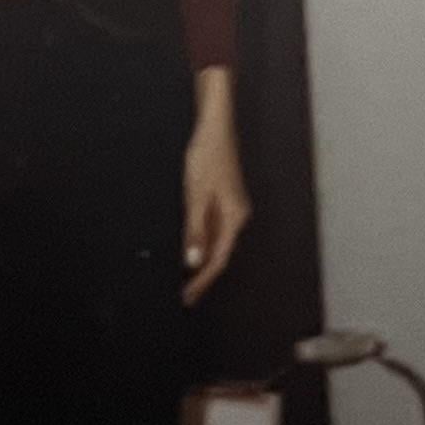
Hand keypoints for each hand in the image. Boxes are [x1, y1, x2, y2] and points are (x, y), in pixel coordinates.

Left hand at [182, 70, 251, 305]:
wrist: (215, 127)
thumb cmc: (206, 157)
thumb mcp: (196, 195)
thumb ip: (195, 229)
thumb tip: (193, 261)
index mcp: (234, 218)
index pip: (218, 259)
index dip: (203, 281)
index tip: (189, 297)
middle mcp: (237, 217)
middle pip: (221, 254)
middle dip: (203, 276)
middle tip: (187, 296)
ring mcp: (232, 208)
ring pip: (217, 243)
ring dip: (202, 261)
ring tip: (187, 281)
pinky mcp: (224, 199)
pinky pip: (214, 229)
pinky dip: (202, 243)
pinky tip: (191, 250)